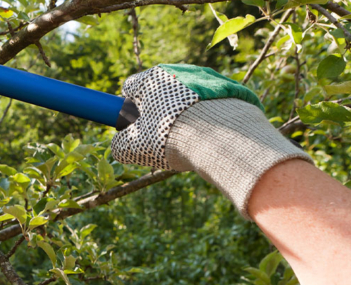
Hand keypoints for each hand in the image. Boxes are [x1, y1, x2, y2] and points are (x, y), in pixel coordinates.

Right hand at [110, 64, 309, 218]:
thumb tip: (120, 145)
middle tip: (164, 136)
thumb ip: (120, 144)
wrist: (222, 137)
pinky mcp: (230, 88)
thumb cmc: (170, 138)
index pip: (130, 87)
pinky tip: (212, 135)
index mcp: (151, 78)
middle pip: (161, 91)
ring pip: (188, 96)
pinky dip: (209, 115)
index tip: (135, 125)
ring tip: (192, 138)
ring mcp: (206, 77)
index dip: (129, 107)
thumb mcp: (134, 147)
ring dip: (185, 112)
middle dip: (160, 110)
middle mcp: (178, 70)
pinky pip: (212, 102)